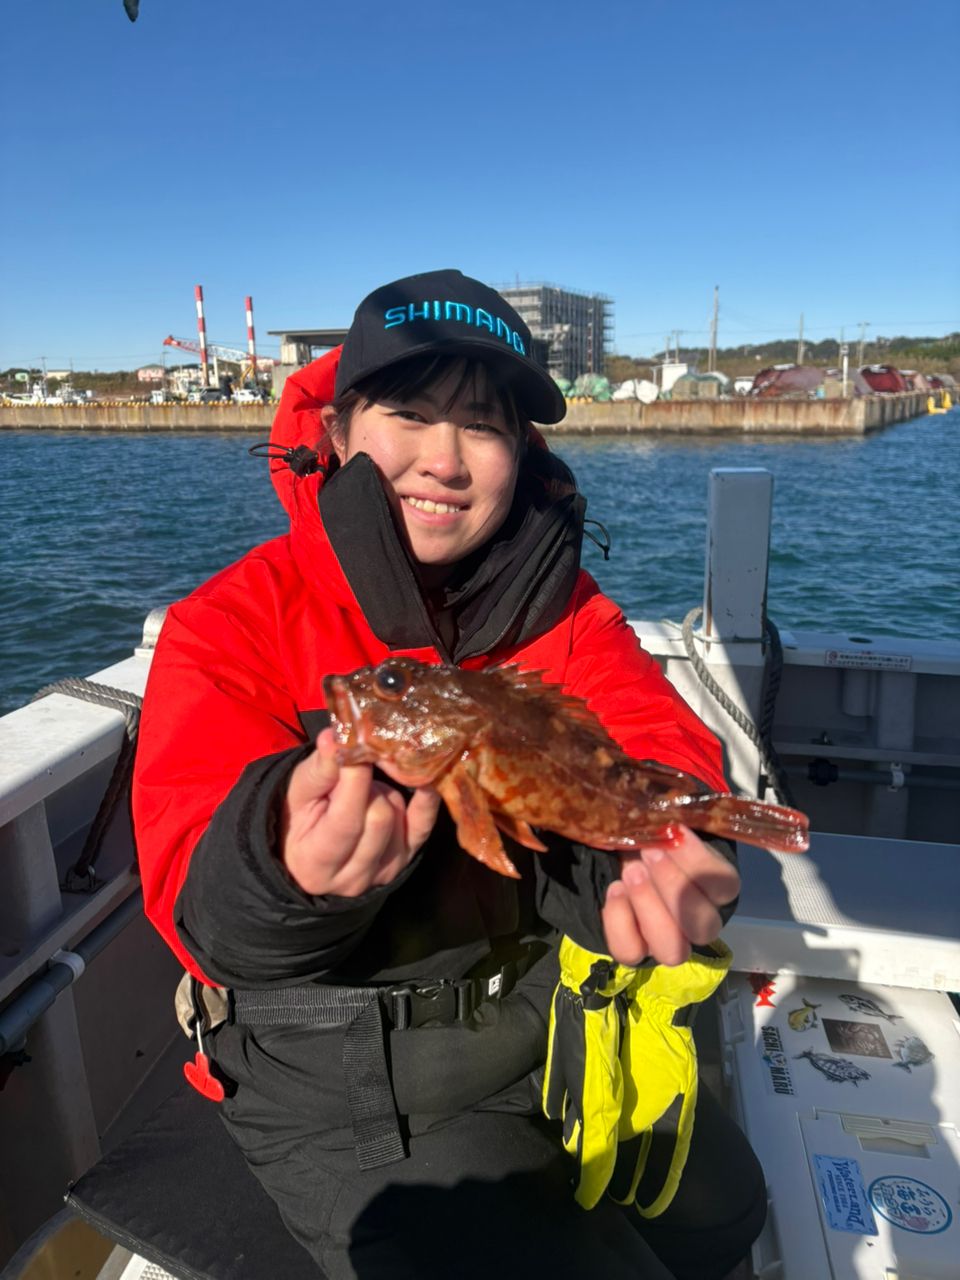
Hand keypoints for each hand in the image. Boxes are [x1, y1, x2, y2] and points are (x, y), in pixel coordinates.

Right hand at [280, 728, 440, 895]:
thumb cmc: (299, 818)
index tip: (353, 745)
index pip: (347, 818)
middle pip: (379, 817)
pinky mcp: (406, 859)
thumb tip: (336, 737)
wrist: (311, 850)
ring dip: (384, 794)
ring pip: (399, 817)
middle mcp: (352, 877)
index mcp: (315, 862)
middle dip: (369, 785)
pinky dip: (426, 800)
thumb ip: (319, 768)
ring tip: (364, 791)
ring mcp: (383, 871)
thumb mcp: (298, 792)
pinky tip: (425, 780)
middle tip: (354, 772)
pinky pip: (424, 825)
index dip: (354, 776)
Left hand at [601, 826, 739, 966]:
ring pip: (672, 948)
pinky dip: (619, 920)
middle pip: (704, 925)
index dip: (699, 860)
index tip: (675, 830)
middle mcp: (698, 922)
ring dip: (649, 907)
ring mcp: (668, 940)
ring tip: (630, 872)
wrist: (624, 856)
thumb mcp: (662, 822)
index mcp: (715, 888)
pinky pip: (631, 951)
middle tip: (649, 853)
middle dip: (674, 887)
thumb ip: (667, 819)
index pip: (724, 886)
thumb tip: (660, 810)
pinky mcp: (636, 949)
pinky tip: (614, 890)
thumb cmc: (652, 836)